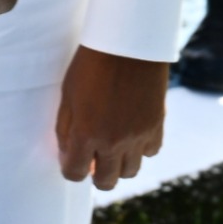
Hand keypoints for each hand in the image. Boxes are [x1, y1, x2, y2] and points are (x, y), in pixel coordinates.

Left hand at [56, 47, 167, 189]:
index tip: (73, 161)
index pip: (74, 174)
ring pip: (130, 171)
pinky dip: (141, 148)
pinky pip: (150, 152)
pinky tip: (133, 132)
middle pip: (106, 181)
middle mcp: (113, 141)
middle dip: (96, 175)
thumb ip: (65, 130)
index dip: (71, 170)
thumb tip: (67, 156)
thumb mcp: (68, 95)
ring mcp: (137, 136)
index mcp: (86, 133)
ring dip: (119, 164)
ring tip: (114, 145)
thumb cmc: (91, 64)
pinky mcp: (157, 126)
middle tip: (93, 159)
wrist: (129, 42)